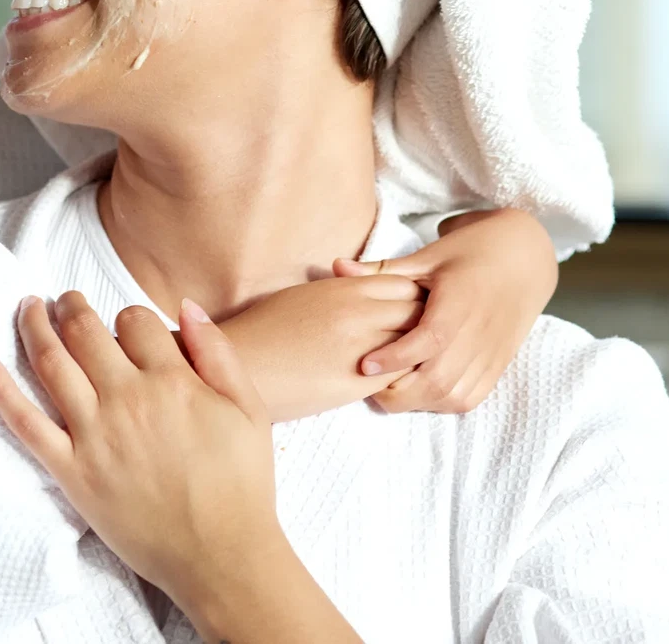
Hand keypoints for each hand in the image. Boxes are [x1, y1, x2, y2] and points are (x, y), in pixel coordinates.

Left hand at [0, 292, 282, 606]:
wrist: (221, 556)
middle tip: (62, 298)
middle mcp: (127, 400)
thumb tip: (188, 308)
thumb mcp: (250, 410)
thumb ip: (219, 353)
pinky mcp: (71, 472)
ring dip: (34, 326)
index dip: (127, 315)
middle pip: (85, 332)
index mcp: (172, 381)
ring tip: (28, 308)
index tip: (125, 324)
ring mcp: (94, 436)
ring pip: (51, 363)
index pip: (134, 321)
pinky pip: (24, 422)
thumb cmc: (242, 486)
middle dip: (70, 306)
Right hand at [219, 273, 424, 419]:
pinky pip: (401, 376)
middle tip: (429, 341)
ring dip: (422, 354)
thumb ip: (341, 291)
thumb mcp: (305, 296)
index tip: (419, 313)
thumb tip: (362, 294)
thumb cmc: (263, 330)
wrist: (239, 364)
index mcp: (345, 287)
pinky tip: (401, 385)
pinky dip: (407, 379)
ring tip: (420, 364)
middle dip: (430, 325)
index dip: (418, 298)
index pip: (406, 283)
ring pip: (417, 344)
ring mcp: (361, 346)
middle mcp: (359, 311)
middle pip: (420, 311)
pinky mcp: (357, 381)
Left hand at [353, 207, 557, 413]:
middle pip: (439, 380)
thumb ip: (382, 269)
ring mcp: (492, 353)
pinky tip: (418, 389)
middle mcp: (480, 332)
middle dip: (398, 391)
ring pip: (453, 396)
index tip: (364, 364)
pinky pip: (469, 399)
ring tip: (389, 386)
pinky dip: (440, 402)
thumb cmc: (470, 252)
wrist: (524, 258)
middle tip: (367, 382)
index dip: (396, 357)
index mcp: (460, 300)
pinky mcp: (498, 366)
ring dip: (418, 400)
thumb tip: (335, 268)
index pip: (429, 340)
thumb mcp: (427, 255)